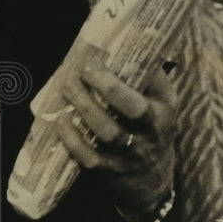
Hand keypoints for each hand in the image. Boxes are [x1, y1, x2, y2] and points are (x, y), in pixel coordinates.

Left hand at [56, 63, 176, 217]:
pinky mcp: (109, 174)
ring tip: (65, 88)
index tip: (94, 63)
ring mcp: (130, 157)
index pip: (150, 92)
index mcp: (162, 113)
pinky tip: (59, 121)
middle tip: (78, 72)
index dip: (118, 80)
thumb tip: (132, 38)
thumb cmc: (150, 129)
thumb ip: (148, 75)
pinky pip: (88, 157)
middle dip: (105, 89)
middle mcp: (150, 135)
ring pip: (108, 132)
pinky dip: (71, 139)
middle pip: (132, 111)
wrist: (152, 183)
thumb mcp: (160, 103)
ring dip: (83, 108)